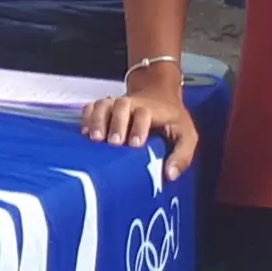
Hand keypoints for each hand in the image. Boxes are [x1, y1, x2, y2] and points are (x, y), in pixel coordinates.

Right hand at [77, 79, 196, 177]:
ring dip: (97, 120)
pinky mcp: (104, 107)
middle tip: (112, 142)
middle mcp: (132, 104)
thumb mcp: (187, 136)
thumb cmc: (172, 121)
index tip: (135, 144)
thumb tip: (170, 175)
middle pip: (120, 106)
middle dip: (115, 123)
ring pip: (103, 104)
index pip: (144, 113)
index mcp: (153, 110)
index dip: (139, 127)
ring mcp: (115, 104)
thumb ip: (182, 156)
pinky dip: (86, 118)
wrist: (159, 95)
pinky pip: (91, 108)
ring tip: (94, 139)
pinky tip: (84, 133)